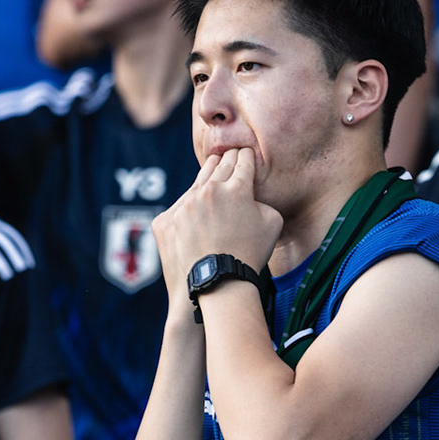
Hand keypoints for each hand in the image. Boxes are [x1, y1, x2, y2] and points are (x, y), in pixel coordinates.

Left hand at [151, 149, 282, 304]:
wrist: (217, 286)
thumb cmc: (249, 256)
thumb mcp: (272, 224)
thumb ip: (263, 201)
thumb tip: (251, 195)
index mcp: (236, 188)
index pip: (243, 163)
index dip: (247, 157)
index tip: (246, 153)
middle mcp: (208, 191)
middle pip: (219, 167)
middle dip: (228, 159)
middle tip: (231, 153)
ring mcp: (183, 206)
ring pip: (196, 184)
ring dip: (207, 176)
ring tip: (213, 166)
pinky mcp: (165, 221)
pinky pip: (179, 207)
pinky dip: (189, 206)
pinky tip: (196, 203)